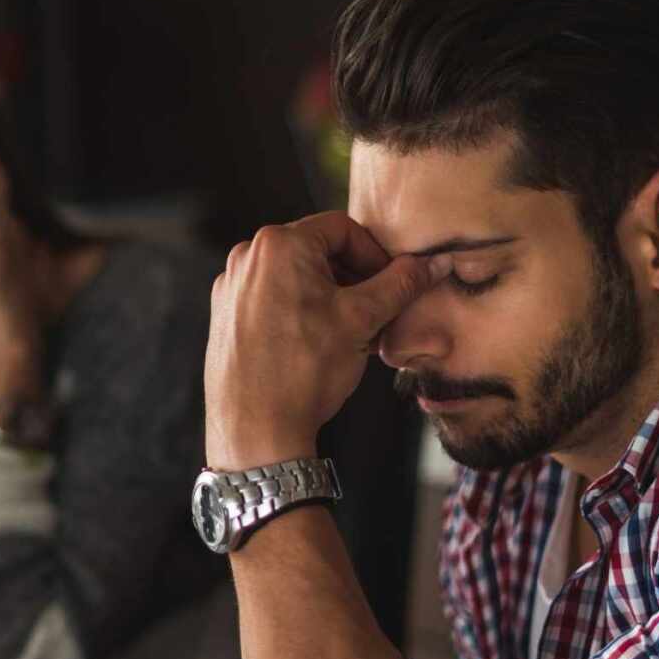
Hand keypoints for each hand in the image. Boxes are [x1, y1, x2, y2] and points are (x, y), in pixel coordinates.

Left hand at [205, 212, 446, 469]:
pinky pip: (272, 299)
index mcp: (279, 245)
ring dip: (330, 298)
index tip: (392, 284)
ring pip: (295, 278)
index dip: (375, 255)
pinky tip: (319, 345)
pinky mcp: (225, 316)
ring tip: (352, 334)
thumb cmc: (304, 372)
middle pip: (317, 252)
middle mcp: (247, 257)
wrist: (254, 430)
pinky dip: (300, 312)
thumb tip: (433, 264)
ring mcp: (231, 287)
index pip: (343, 229)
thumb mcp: (362, 320)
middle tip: (377, 313)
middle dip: (354, 280)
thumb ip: (401, 284)